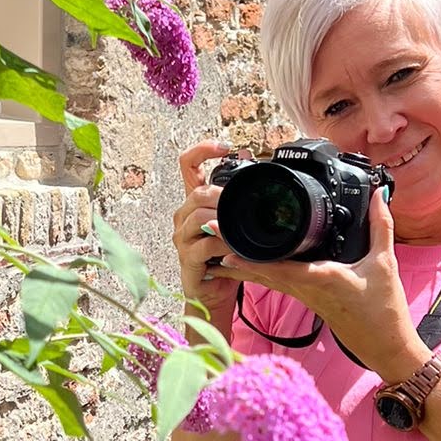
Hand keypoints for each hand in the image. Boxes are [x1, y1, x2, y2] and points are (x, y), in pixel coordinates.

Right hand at [173, 140, 239, 331]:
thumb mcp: (233, 224)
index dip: (202, 150)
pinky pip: (204, 246)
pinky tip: (235, 247)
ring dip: (223, 219)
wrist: (215, 293)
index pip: (187, 165)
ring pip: (198, 216)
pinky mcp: (187, 259)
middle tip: (241, 200)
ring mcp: (182, 238)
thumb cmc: (226, 257)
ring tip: (240, 226)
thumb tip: (258, 170)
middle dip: (221, 194)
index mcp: (194, 202)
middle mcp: (183, 217)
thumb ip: (238, 201)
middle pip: (197, 192)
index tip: (226, 147)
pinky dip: (223, 244)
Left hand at [211, 187, 428, 379]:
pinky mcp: (306, 299)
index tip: (226, 249)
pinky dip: (258, 272)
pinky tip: (243, 264)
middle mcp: (305, 289)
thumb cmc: (383, 311)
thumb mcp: (385, 263)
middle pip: (261, 272)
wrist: (385, 347)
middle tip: (211, 236)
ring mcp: (303, 296)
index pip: (278, 268)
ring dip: (241, 265)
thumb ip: (381, 226)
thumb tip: (378, 195)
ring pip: (265, 279)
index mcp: (320, 278)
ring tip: (216, 248)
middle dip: (235, 257)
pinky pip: (276, 283)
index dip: (250, 260)